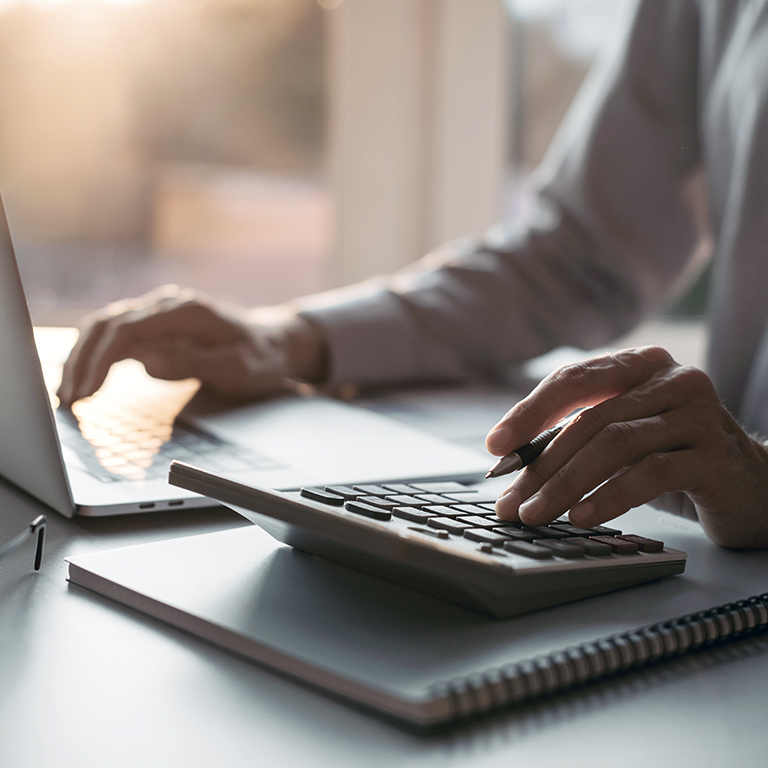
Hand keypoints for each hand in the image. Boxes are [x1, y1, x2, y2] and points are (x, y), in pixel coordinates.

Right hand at [57, 285, 327, 403]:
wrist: (273, 343)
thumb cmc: (260, 357)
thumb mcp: (237, 367)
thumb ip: (193, 363)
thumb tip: (146, 362)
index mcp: (185, 312)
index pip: (127, 329)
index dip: (100, 361)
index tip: (86, 392)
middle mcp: (167, 305)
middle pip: (107, 325)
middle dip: (81, 361)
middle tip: (68, 400)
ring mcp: (159, 313)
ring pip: (105, 328)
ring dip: (82, 359)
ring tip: (68, 395)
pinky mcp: (156, 326)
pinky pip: (117, 337)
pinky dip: (96, 357)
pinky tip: (85, 381)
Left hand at [486, 346, 767, 548]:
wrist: (752, 485)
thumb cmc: (673, 458)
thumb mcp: (623, 436)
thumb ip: (577, 434)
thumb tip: (509, 460)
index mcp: (641, 365)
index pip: (573, 380)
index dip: (529, 412)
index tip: (496, 447)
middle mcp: (672, 379)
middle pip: (589, 418)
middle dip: (541, 465)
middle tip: (510, 501)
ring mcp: (697, 414)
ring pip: (614, 444)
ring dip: (565, 484)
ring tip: (535, 515)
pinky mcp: (714, 453)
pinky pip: (649, 474)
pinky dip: (608, 496)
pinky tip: (581, 517)